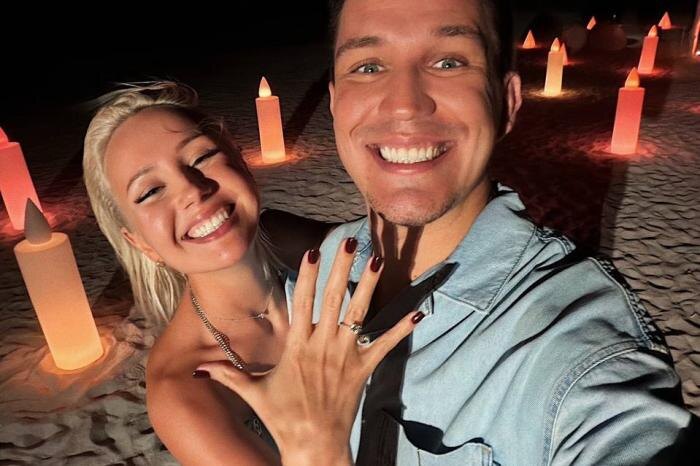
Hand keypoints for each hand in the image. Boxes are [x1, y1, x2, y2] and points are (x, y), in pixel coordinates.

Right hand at [195, 238, 423, 465]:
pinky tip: (420, 311)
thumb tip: (200, 367)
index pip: (302, 302)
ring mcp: (345, 356)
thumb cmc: (282, 417)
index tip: (313, 251)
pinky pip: (385, 345)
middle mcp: (322, 345)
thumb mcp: (253, 393)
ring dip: (369, 286)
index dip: (307, 275)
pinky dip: (402, 328)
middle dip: (340, 268)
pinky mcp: (364, 369)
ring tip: (378, 260)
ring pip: (359, 314)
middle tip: (349, 242)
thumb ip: (230, 374)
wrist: (313, 445)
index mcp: (297, 346)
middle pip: (332, 299)